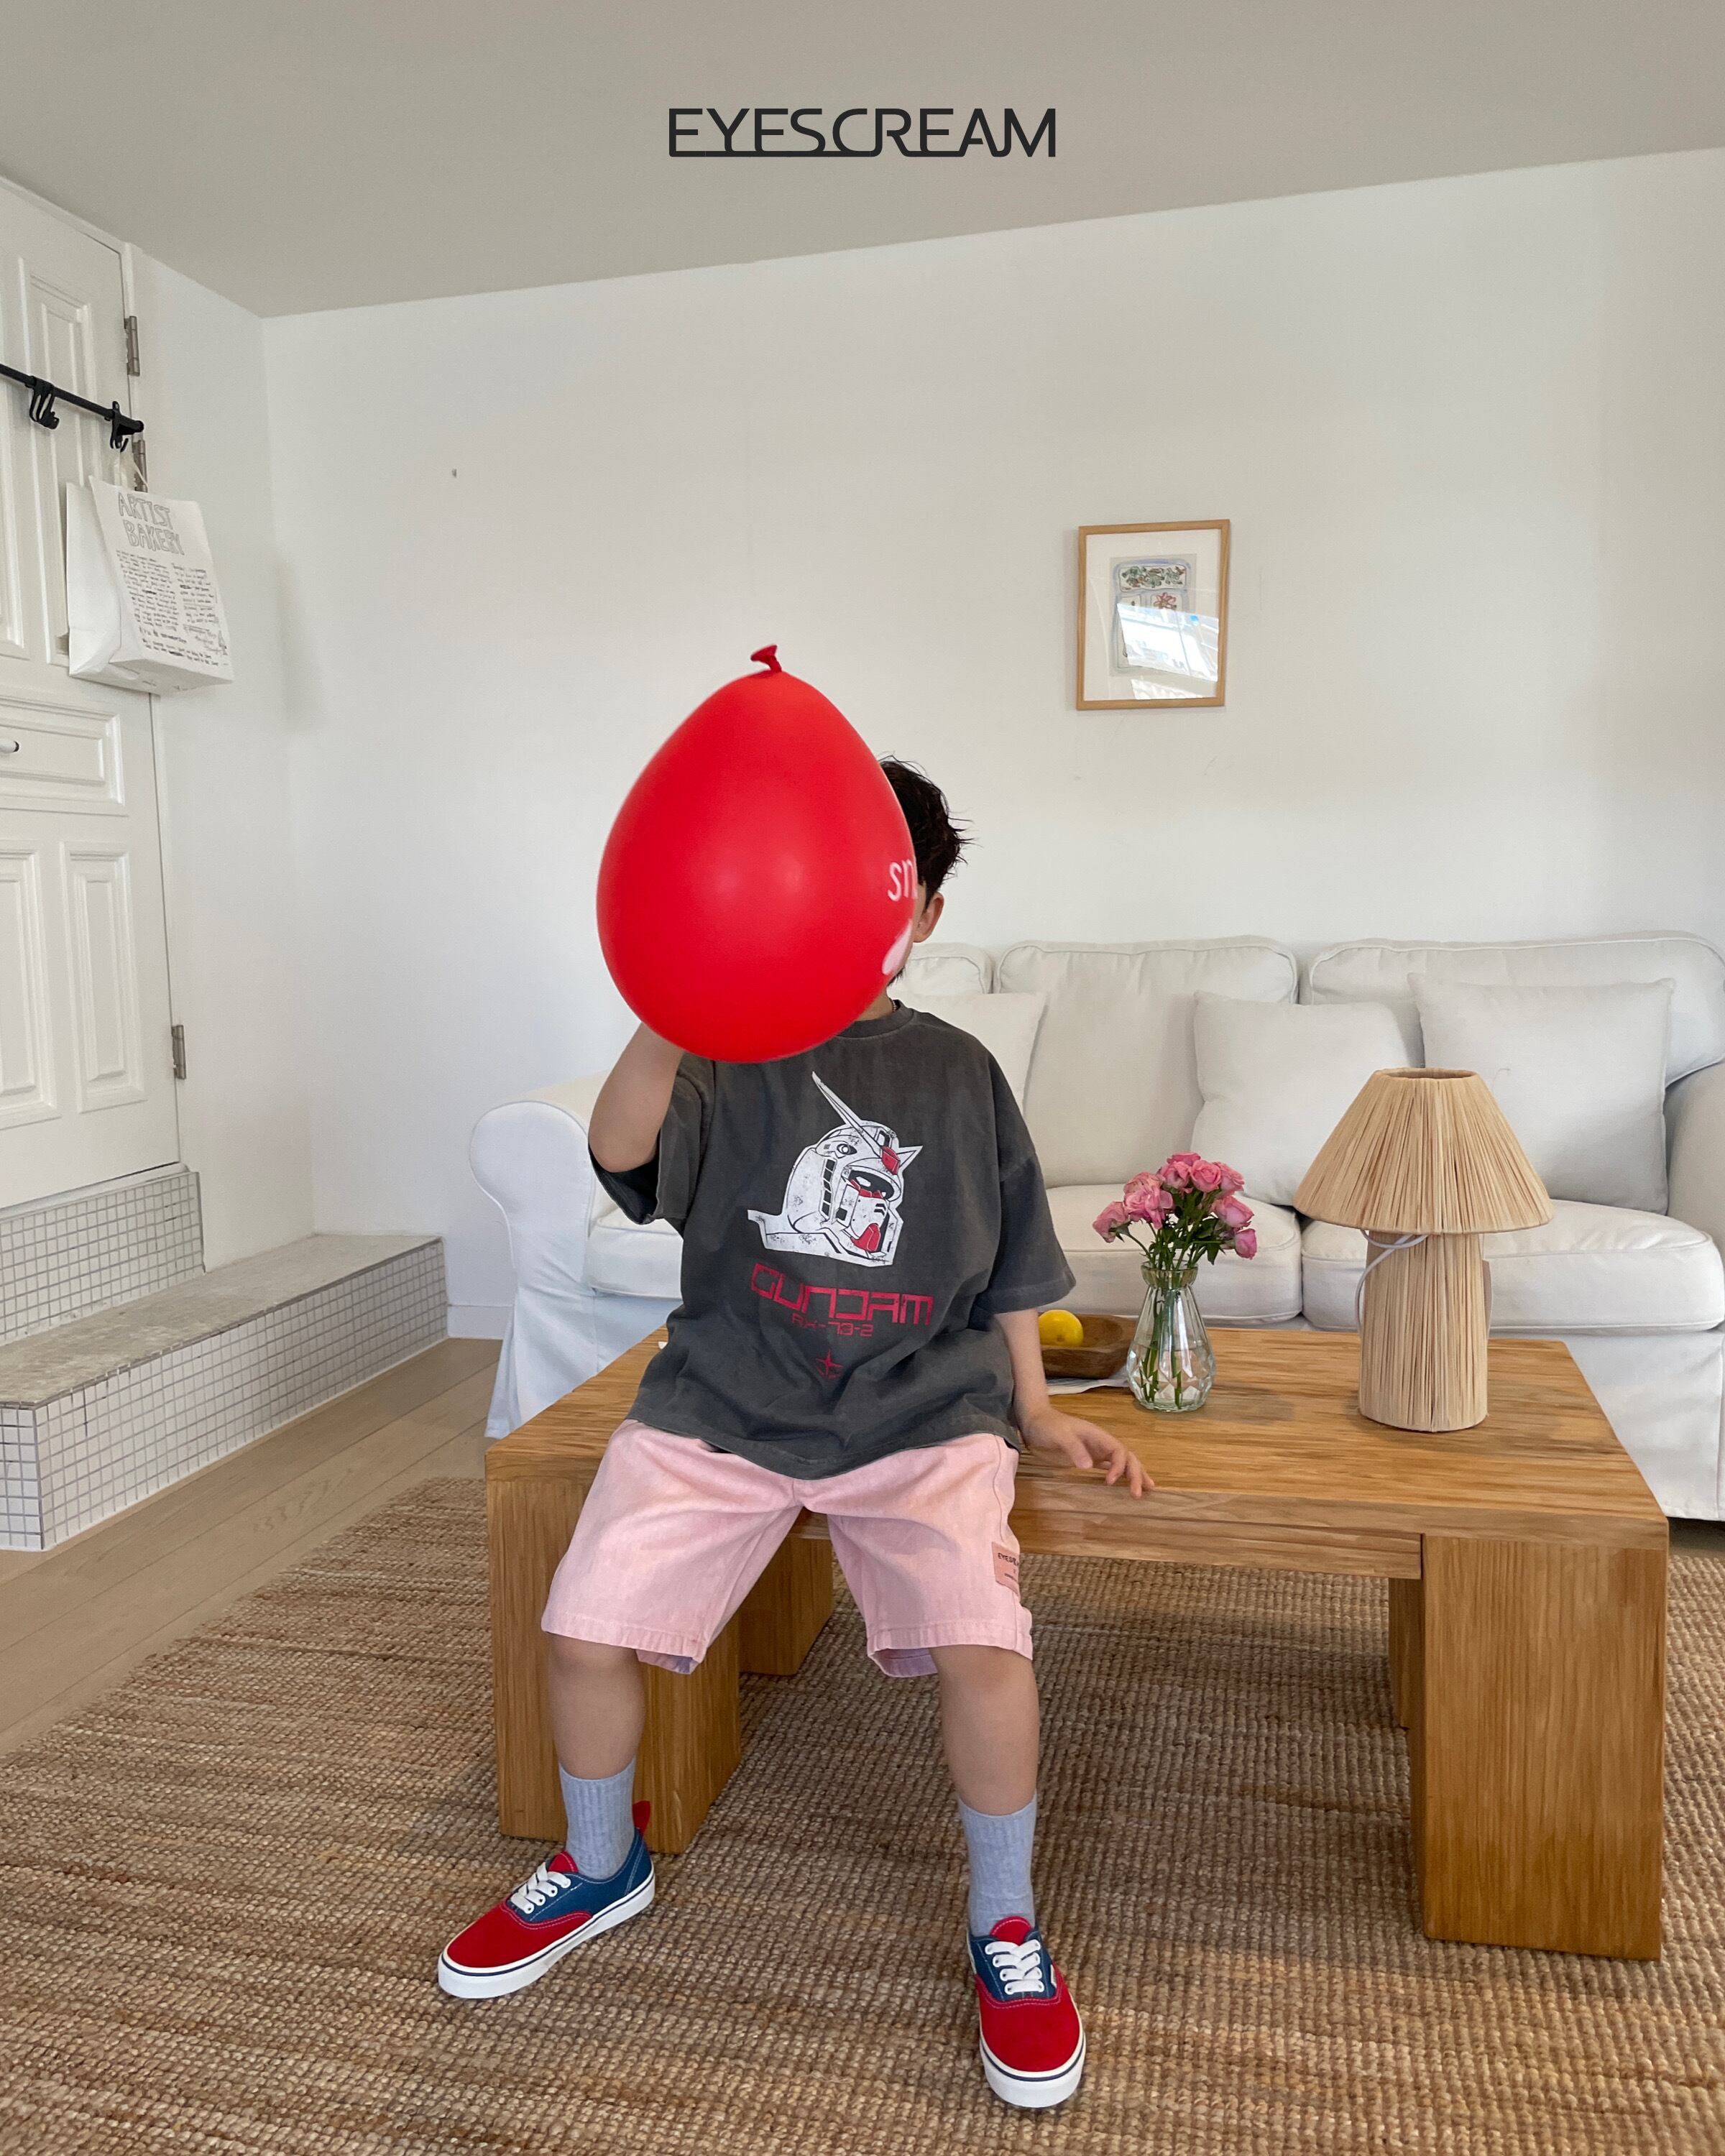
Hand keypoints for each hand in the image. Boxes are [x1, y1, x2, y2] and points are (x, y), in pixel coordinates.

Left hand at [1019, 1405, 1148, 1495]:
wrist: (1034, 1422)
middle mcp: (1101, 1444)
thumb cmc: (1047, 1426)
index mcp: (1098, 1436)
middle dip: (1135, 1473)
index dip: (1119, 1466)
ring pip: (1122, 1462)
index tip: (1111, 1482)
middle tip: (1138, 1494)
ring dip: (1135, 1474)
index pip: (1118, 1451)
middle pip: (1126, 1457)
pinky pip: (1110, 1467)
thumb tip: (1089, 1467)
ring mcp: (1096, 1451)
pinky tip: (1126, 1485)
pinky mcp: (1089, 1459)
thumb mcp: (1059, 1435)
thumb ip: (1074, 1448)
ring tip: (1148, 1489)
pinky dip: (1121, 1476)